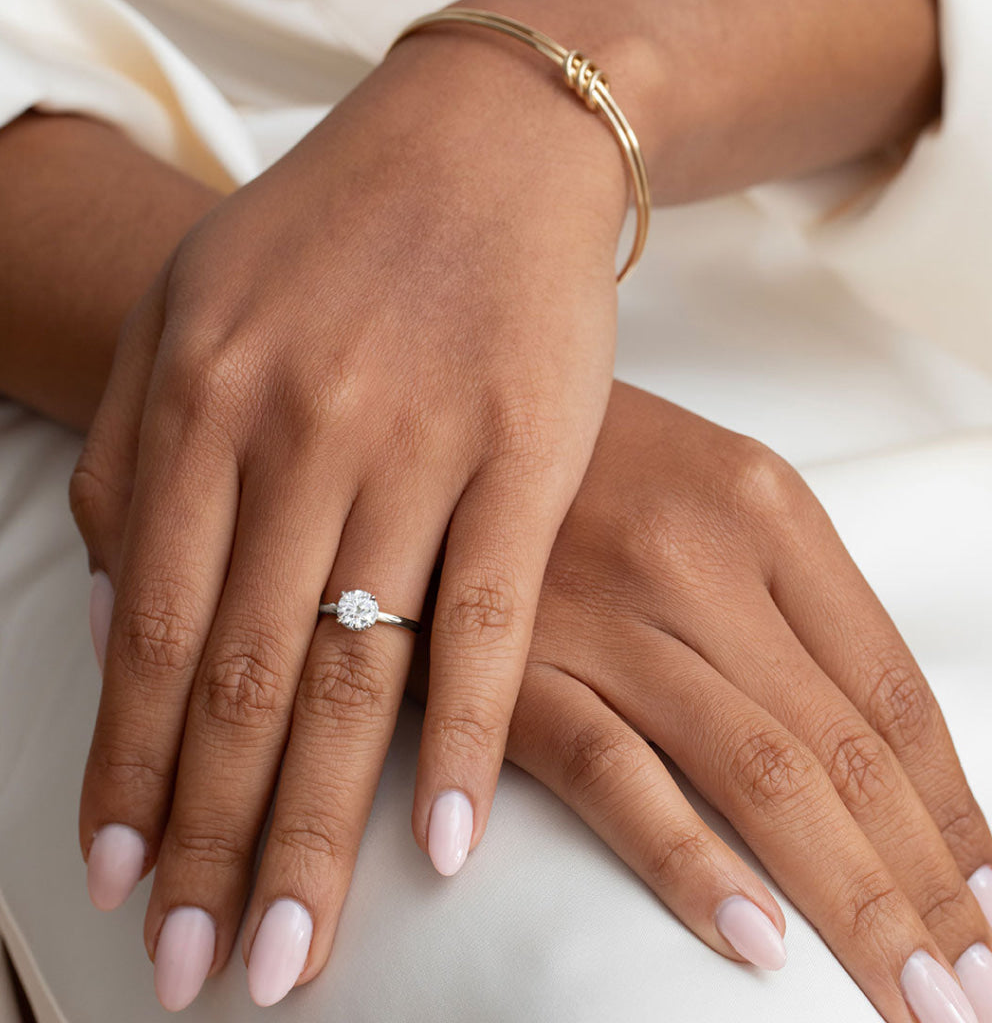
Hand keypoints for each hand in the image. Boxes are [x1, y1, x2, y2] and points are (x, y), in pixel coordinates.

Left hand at [70, 35, 623, 1010]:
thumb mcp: (189, 312)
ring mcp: (420, 444)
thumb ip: (134, 456)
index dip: (129, 770)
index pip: (150, 631)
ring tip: (285, 952)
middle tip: (192, 972)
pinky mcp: (529, 453)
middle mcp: (300, 434)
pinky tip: (439, 846)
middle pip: (241, 680)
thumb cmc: (328, 237)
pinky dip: (463, 736)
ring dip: (314, 828)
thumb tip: (113, 602)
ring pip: (353, 672)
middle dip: (207, 841)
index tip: (120, 882)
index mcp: (201, 401)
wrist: (482, 145)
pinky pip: (489, 618)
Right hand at [502, 382, 991, 1022]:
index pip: (892, 689)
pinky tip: (753, 939)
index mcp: (762, 506)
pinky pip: (612, 772)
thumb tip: (872, 743)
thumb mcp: (706, 488)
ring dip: (848, 900)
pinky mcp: (513, 665)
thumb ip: (787, 599)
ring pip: (755, 771)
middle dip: (925, 888)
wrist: (446, 419)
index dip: (957, 814)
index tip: (991, 906)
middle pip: (844, 748)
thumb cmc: (584, 463)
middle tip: (972, 993)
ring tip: (909, 1000)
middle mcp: (696, 556)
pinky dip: (686, 860)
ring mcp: (605, 612)